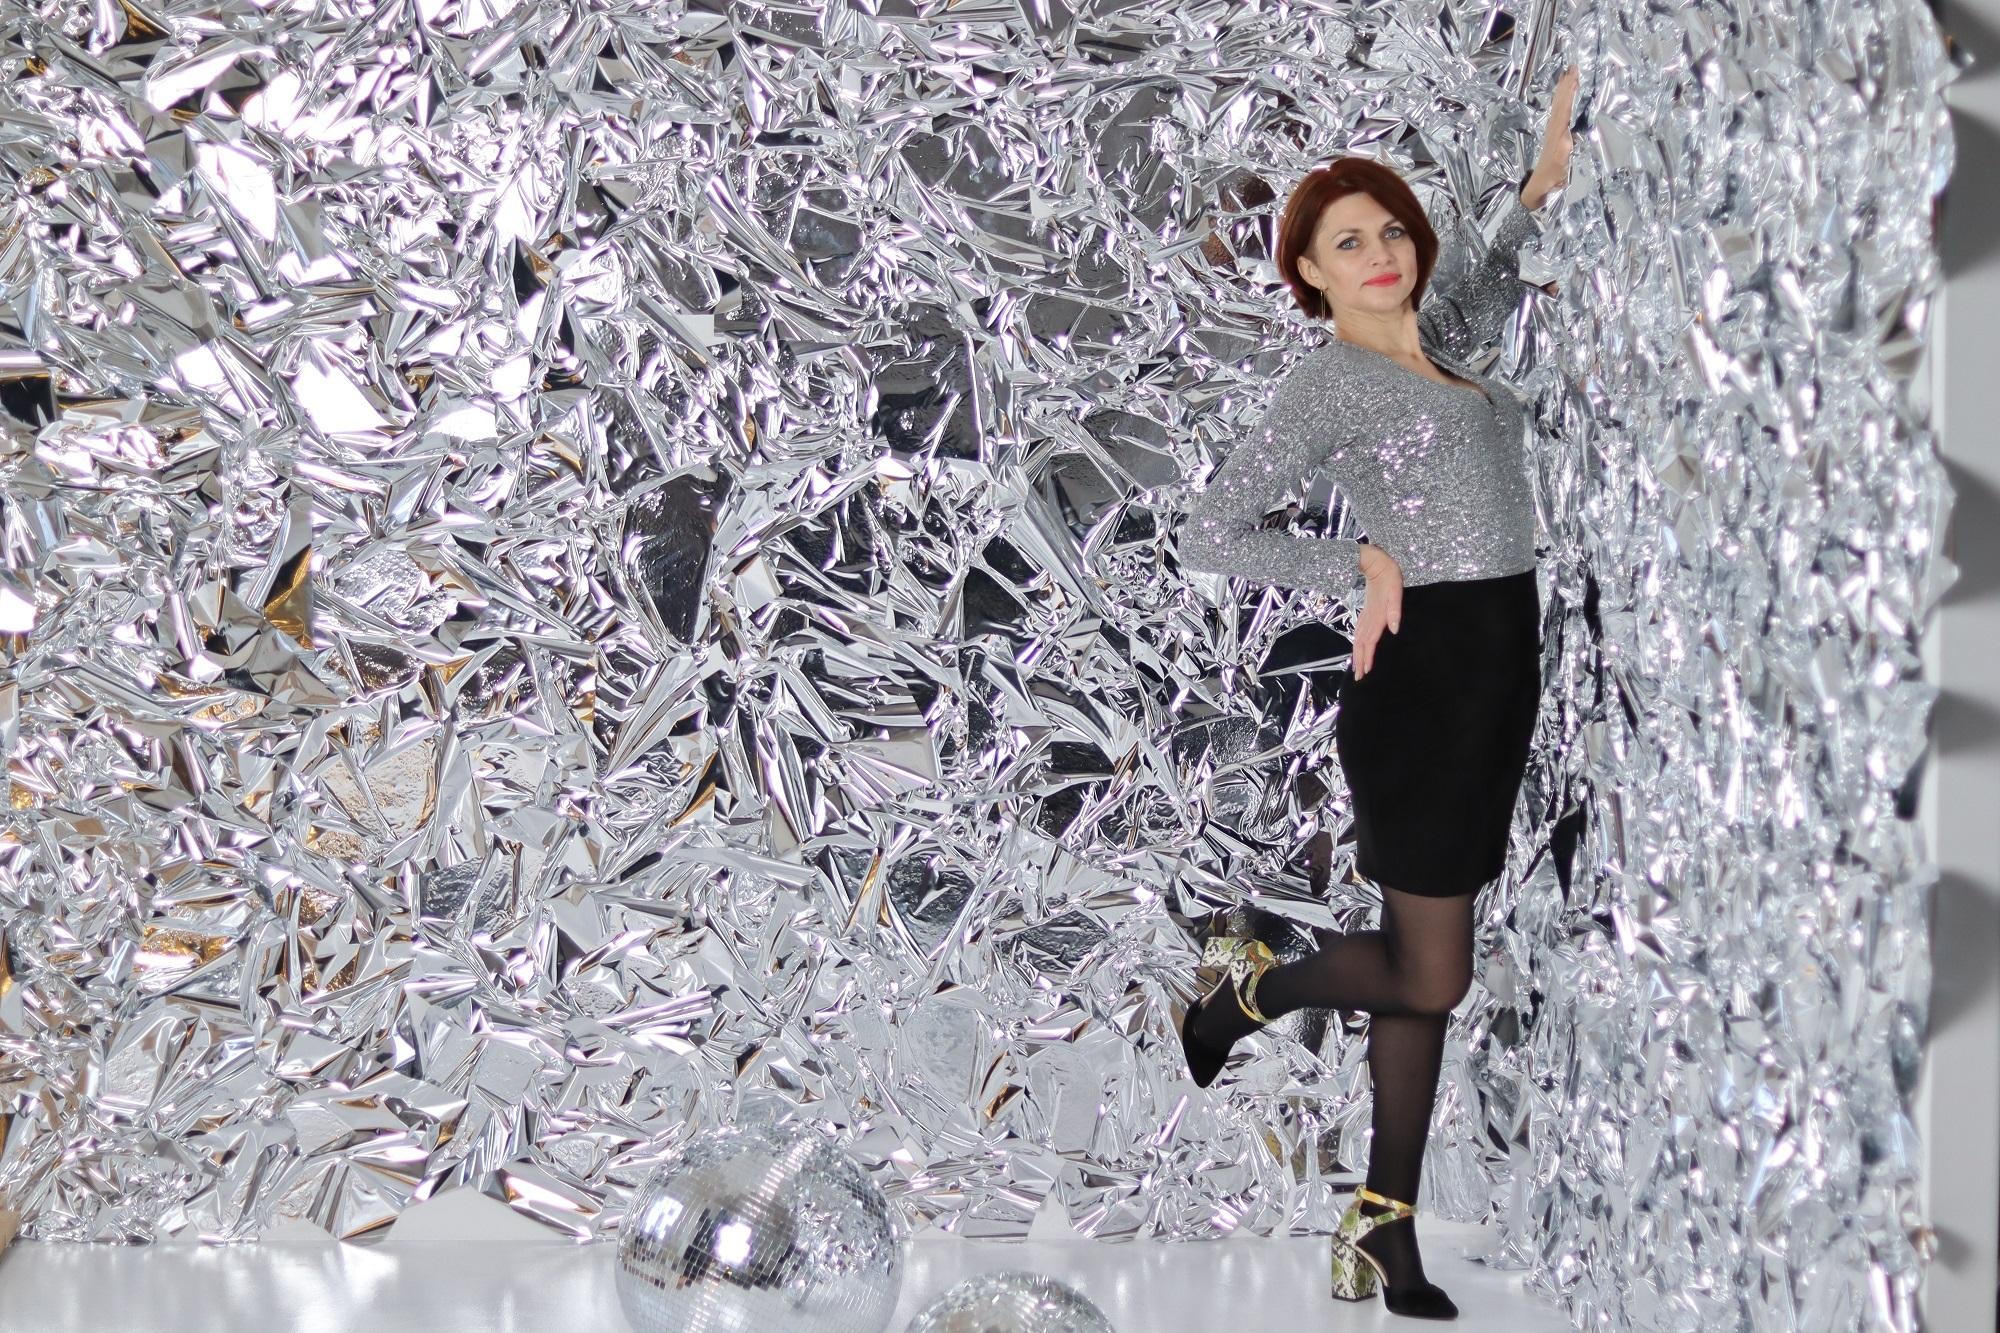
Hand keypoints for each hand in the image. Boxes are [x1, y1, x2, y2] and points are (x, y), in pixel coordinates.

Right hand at [1352, 552, 1401, 679]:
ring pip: (1358, 639)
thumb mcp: (1395, 591)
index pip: (1369, 642)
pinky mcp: (1366, 612)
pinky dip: (1357, 643)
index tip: (1364, 672)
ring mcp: (1365, 615)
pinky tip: (1357, 646)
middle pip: (1361, 644)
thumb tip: (1394, 630)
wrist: (1374, 563)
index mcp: (1377, 616)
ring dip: (1357, 654)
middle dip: (1359, 661)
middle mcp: (1369, 618)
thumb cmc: (1388, 576)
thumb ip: (1395, 611)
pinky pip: (1359, 632)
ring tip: (1356, 667)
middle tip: (1358, 677)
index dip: (1367, 658)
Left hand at [1522, 65, 1578, 208]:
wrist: (1540, 185)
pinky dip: (1565, 101)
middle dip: (1567, 85)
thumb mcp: (1558, 167)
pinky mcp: (1557, 134)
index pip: (1564, 107)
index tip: (1574, 75)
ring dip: (1565, 90)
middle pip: (1561, 102)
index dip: (1569, 91)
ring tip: (1570, 75)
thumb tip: (1566, 141)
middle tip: (1573, 66)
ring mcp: (1555, 131)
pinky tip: (1567, 96)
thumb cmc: (1551, 177)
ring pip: (1560, 105)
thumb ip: (1562, 154)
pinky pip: (1562, 112)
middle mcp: (1555, 128)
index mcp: (1557, 132)